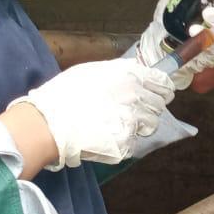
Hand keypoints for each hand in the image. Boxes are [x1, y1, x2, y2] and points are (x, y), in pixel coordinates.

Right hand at [11, 59, 174, 169]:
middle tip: (129, 111)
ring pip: (149, 126)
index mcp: (131, 76)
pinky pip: (133, 143)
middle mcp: (137, 97)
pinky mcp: (126, 144)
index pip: (164, 84)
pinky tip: (105, 136)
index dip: (161, 90)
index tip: (157, 95)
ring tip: (115, 124)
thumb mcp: (94, 70)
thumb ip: (120, 71)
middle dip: (148, 109)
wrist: (50, 122)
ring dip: (138, 126)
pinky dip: (122, 142)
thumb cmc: (66, 93)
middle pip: (159, 106)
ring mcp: (133, 121)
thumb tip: (135, 72)